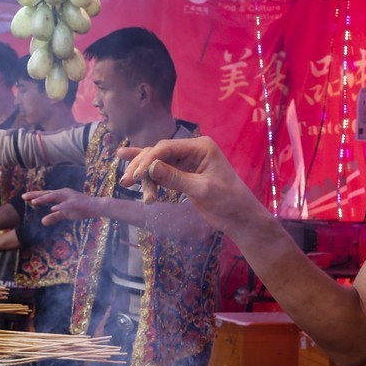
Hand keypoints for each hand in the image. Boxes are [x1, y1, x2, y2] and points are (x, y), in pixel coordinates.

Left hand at [23, 187, 99, 225]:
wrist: (97, 207)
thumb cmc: (82, 209)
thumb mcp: (66, 214)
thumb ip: (54, 217)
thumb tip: (42, 222)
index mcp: (61, 195)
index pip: (45, 195)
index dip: (35, 196)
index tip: (24, 197)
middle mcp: (63, 193)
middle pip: (47, 194)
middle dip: (35, 195)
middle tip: (23, 197)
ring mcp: (69, 197)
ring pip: (54, 197)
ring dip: (43, 199)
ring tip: (33, 202)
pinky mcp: (75, 203)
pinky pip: (66, 205)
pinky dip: (59, 206)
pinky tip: (52, 208)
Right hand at [116, 137, 260, 233]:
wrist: (241, 218)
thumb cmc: (228, 202)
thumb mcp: (201, 190)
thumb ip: (175, 178)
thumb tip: (149, 167)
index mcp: (201, 147)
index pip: (167, 147)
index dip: (148, 160)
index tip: (136, 176)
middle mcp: (193, 150)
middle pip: (159, 153)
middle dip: (142, 166)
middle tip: (127, 181)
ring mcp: (188, 162)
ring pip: (158, 163)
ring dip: (143, 174)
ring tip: (125, 184)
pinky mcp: (184, 174)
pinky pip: (162, 172)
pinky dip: (149, 176)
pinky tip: (129, 171)